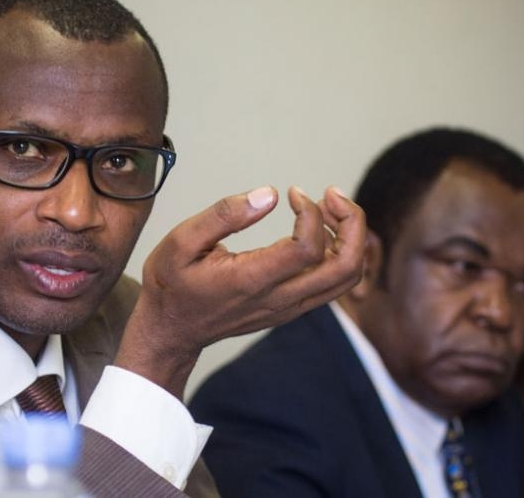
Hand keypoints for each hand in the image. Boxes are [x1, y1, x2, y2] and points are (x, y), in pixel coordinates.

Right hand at [115, 185, 366, 397]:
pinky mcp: (292, 308)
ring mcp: (289, 308)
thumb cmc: (172, 283)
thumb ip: (224, 215)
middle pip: (345, 268)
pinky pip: (333, 283)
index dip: (312, 213)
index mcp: (251, 281)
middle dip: (352, 223)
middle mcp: (279, 299)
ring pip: (347, 278)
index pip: (308, 248)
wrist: (170, 330)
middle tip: (331, 194)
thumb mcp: (180, 240)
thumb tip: (269, 195)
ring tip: (328, 208)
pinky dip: (339, 251)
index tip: (293, 192)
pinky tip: (317, 229)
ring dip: (350, 238)